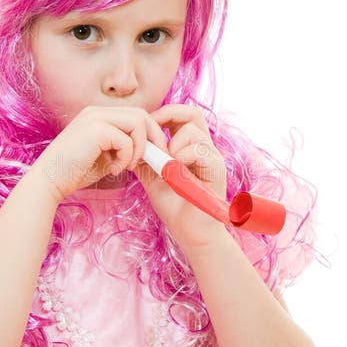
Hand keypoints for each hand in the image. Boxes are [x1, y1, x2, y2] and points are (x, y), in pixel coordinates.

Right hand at [35, 105, 168, 200]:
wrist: (50, 180)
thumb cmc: (76, 172)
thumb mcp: (105, 156)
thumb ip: (124, 148)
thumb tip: (150, 149)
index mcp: (99, 115)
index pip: (135, 115)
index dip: (150, 133)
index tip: (155, 153)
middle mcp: (97, 112)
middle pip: (141, 114)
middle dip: (154, 137)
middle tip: (156, 159)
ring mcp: (95, 118)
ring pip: (138, 123)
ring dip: (139, 148)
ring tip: (128, 166)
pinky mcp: (95, 129)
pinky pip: (126, 140)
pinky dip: (126, 157)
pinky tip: (114, 170)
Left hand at [133, 103, 228, 248]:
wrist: (191, 233)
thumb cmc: (175, 206)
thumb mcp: (153, 177)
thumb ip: (146, 158)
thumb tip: (129, 140)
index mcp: (191, 146)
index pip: (182, 114)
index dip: (163, 114)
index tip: (145, 129)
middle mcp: (204, 148)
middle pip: (192, 112)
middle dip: (168, 116)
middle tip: (152, 134)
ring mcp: (212, 157)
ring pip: (192, 130)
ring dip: (172, 145)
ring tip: (165, 166)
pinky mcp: (216, 169)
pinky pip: (199, 150)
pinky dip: (181, 158)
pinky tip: (174, 175)